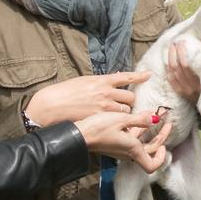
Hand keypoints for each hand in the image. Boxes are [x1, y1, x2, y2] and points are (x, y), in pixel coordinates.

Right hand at [25, 70, 150, 125]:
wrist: (52, 105)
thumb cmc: (65, 91)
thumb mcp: (85, 80)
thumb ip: (102, 81)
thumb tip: (115, 77)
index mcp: (102, 80)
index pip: (126, 76)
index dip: (139, 76)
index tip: (148, 75)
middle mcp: (106, 92)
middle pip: (130, 96)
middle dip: (129, 101)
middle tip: (122, 104)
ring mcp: (104, 106)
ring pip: (126, 110)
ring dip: (123, 112)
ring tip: (115, 115)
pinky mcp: (100, 118)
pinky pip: (117, 121)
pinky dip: (118, 122)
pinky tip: (114, 124)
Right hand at [75, 110, 172, 172]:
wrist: (79, 134)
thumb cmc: (98, 128)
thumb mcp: (121, 120)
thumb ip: (140, 119)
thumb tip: (155, 118)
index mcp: (133, 150)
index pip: (152, 165)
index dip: (160, 158)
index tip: (164, 145)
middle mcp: (128, 153)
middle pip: (150, 151)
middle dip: (160, 138)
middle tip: (166, 123)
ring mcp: (121, 149)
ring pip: (141, 144)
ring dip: (150, 132)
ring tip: (155, 117)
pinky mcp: (115, 144)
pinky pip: (132, 140)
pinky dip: (138, 130)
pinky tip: (138, 118)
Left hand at [165, 42, 200, 103]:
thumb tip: (199, 46)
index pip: (186, 65)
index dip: (181, 53)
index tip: (181, 43)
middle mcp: (191, 88)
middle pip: (177, 68)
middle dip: (174, 53)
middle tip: (174, 43)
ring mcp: (185, 91)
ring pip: (173, 73)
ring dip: (170, 59)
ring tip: (170, 49)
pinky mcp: (181, 93)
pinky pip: (171, 80)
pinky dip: (168, 70)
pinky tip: (168, 61)